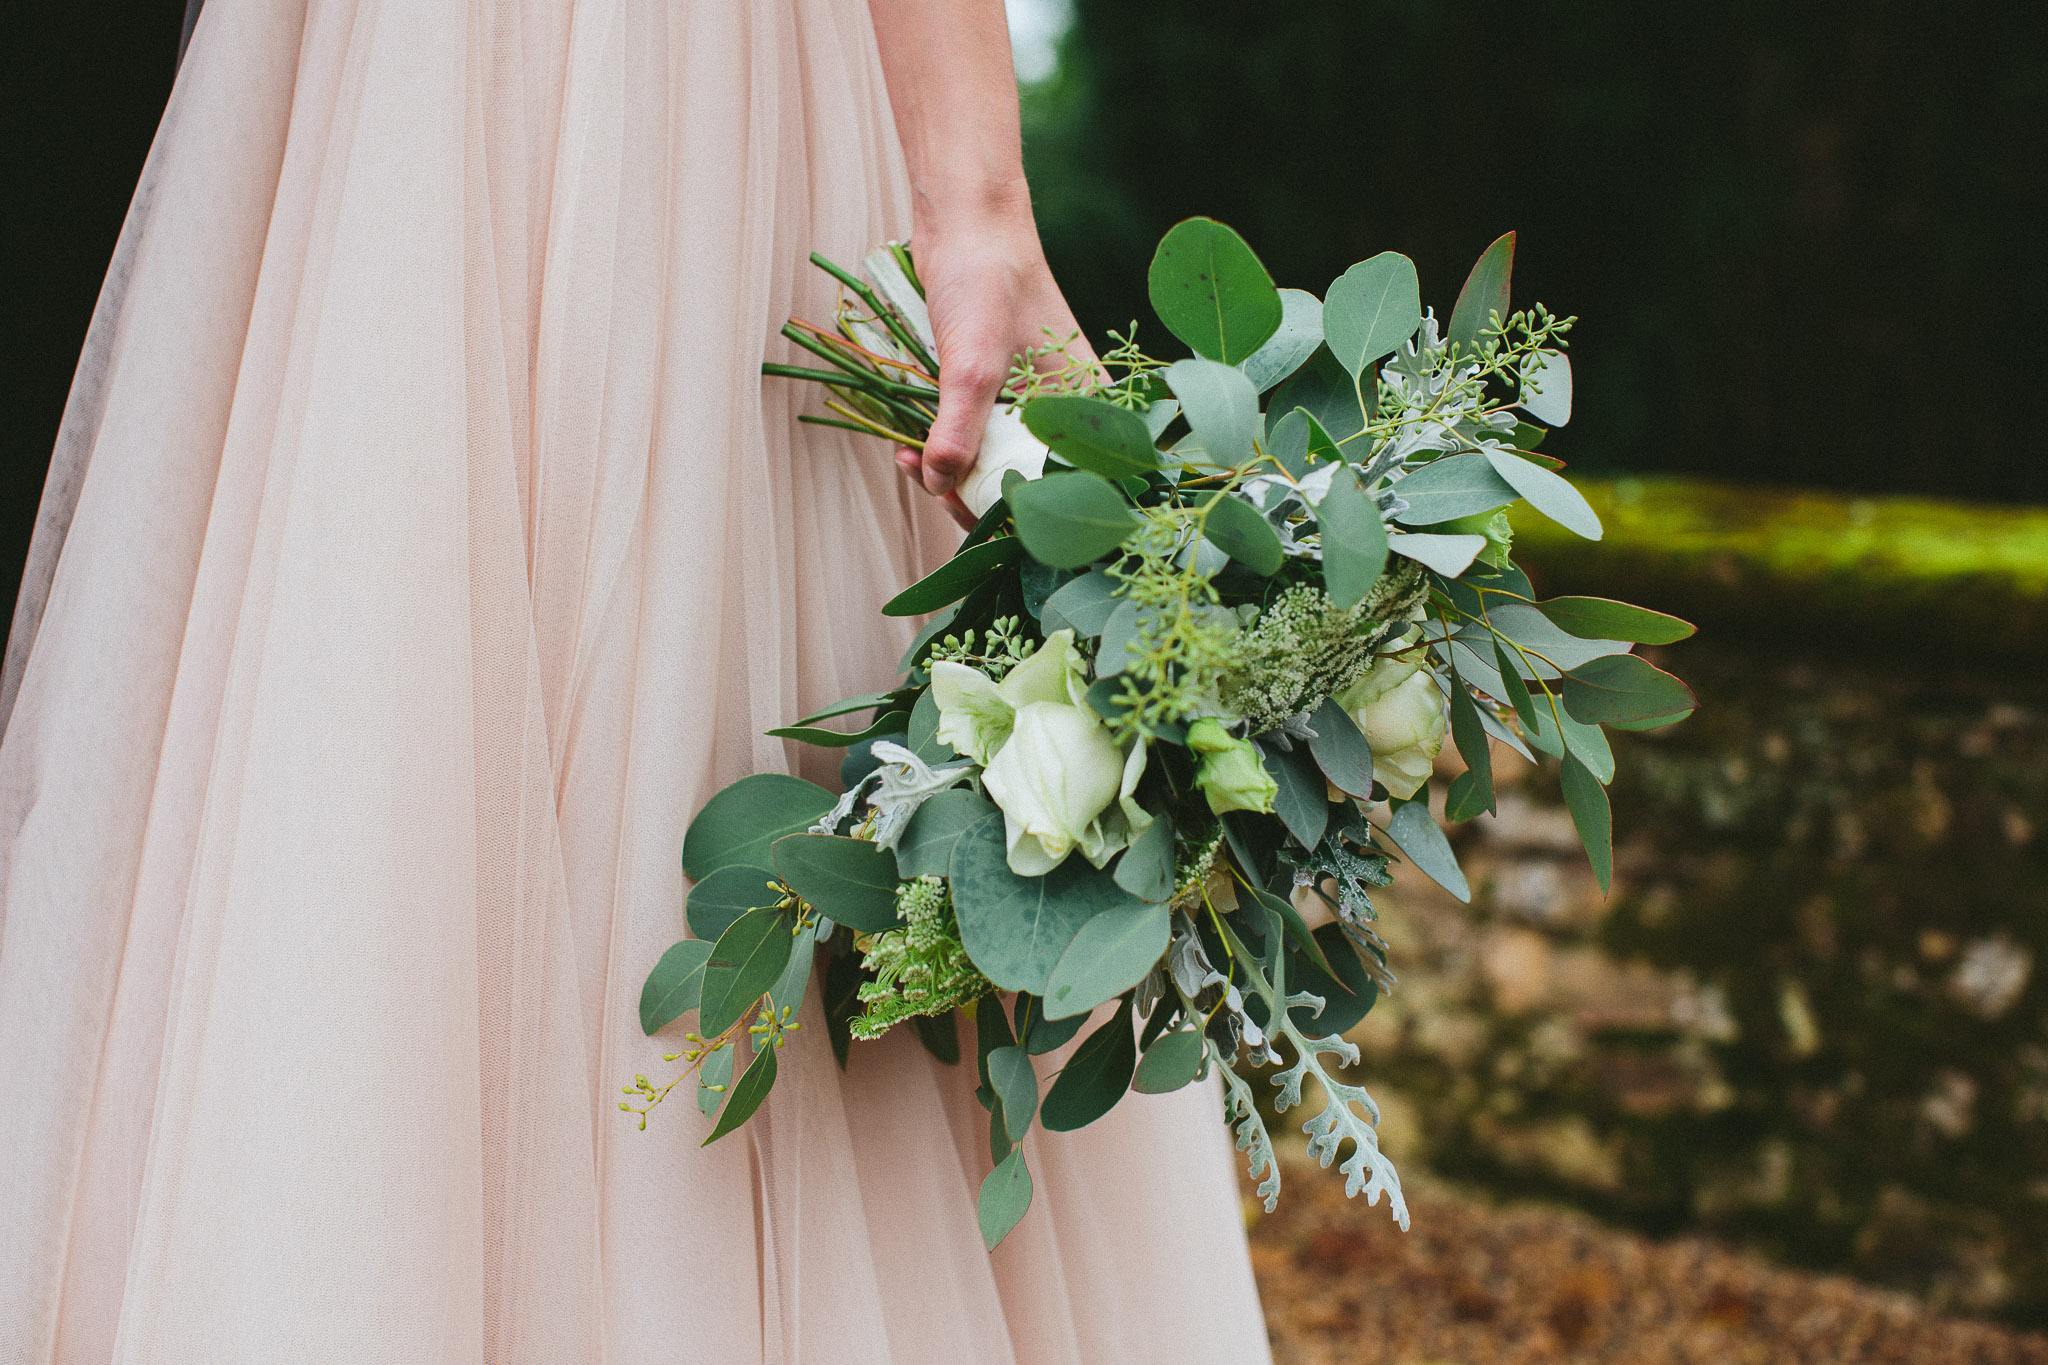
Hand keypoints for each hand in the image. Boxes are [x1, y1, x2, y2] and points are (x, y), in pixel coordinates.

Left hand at [892, 197, 1092, 528]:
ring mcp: (1026, 402)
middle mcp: (1062, 411)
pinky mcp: (991, 392)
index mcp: (1086, 408)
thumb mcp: (974, 363)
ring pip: (989, 461)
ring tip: (908, 461)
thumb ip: (959, 430)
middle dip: (970, 491)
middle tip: (928, 484)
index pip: (1060, 482)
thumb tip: (940, 485)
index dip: (1016, 507)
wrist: (966, 220)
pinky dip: (938, 447)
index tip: (964, 505)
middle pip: (1021, 480)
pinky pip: (969, 436)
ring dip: (946, 471)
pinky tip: (907, 447)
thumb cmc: (987, 279)